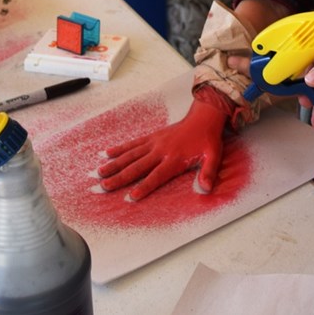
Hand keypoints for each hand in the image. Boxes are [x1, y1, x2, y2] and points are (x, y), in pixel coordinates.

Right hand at [96, 87, 232, 200]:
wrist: (203, 118)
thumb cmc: (207, 139)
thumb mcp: (213, 156)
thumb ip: (208, 172)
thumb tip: (206, 188)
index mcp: (174, 159)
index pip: (156, 176)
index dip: (144, 187)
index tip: (131, 197)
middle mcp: (161, 151)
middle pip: (137, 167)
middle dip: (120, 177)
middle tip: (104, 186)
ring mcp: (154, 143)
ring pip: (131, 155)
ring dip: (115, 164)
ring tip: (100, 172)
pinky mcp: (152, 137)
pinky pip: (133, 144)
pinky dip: (120, 149)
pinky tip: (108, 154)